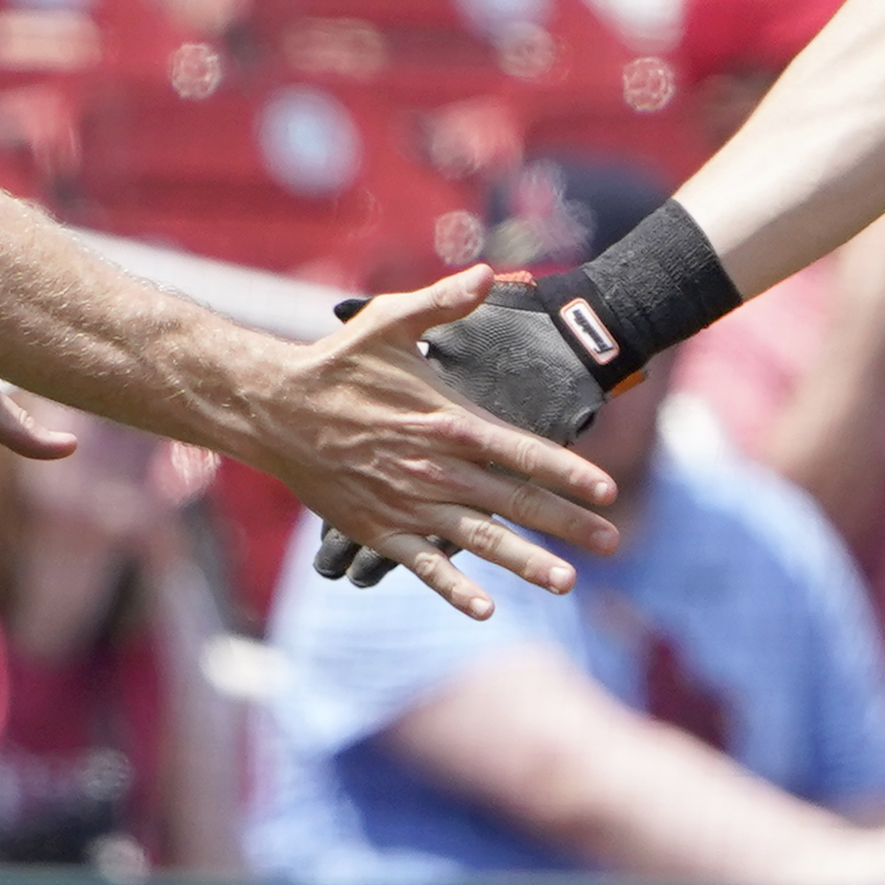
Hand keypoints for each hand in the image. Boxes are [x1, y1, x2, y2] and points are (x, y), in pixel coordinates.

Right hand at [249, 267, 621, 618]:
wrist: (273, 409)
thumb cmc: (335, 363)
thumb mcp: (389, 321)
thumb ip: (442, 302)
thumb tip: (487, 274)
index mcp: (446, 421)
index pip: (522, 451)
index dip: (568, 472)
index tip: (608, 490)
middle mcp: (434, 469)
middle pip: (514, 501)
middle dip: (567, 523)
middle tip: (612, 542)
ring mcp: (407, 504)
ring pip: (479, 541)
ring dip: (525, 563)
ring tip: (567, 582)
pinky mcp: (378, 530)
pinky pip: (423, 566)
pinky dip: (453, 589)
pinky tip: (484, 610)